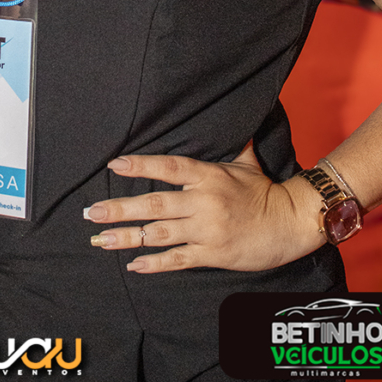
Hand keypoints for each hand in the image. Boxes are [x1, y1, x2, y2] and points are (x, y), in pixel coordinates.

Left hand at [84, 144, 324, 272]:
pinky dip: (155, 263)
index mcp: (208, 176)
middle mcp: (204, 202)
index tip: (114, 165)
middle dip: (120, 208)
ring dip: (128, 237)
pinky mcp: (213, 254)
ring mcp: (207, 230)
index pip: (168, 167)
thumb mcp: (246, 162)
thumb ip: (230, 143)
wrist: (291, 224)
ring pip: (159, 233)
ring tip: (101, 239)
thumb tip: (228, 117)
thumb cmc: (265, 191)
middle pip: (154, 204)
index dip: (140, 165)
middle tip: (91, 212)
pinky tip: (133, 265)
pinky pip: (178, 259)